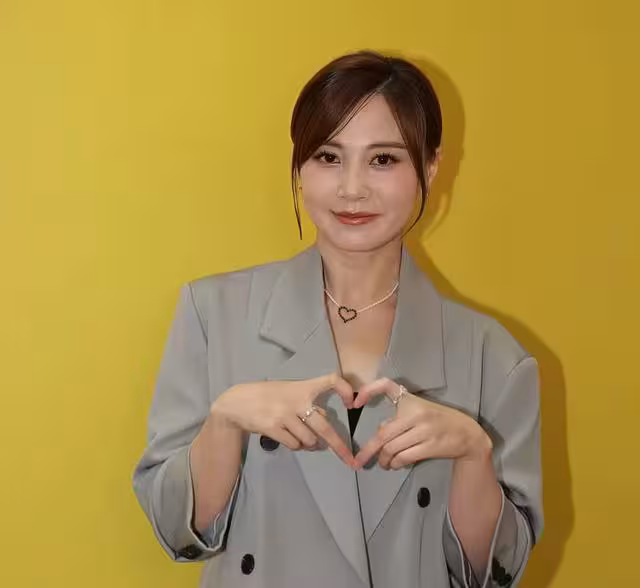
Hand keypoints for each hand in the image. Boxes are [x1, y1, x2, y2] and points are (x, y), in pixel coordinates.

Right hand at [212, 373, 356, 467]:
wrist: (236, 403)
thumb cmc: (267, 395)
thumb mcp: (288, 392)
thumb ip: (307, 403)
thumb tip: (325, 420)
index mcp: (302, 387)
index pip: (330, 380)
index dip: (345, 389)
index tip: (352, 403)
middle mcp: (296, 400)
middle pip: (324, 426)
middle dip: (339, 445)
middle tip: (350, 459)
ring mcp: (284, 415)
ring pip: (309, 440)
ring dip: (311, 444)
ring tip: (306, 440)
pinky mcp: (273, 428)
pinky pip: (294, 444)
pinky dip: (296, 446)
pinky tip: (291, 440)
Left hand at [353, 378, 491, 469]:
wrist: (467, 433)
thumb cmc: (438, 420)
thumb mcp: (418, 410)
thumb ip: (399, 419)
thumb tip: (380, 434)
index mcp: (410, 399)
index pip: (386, 385)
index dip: (368, 391)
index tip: (355, 403)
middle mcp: (415, 413)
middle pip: (383, 434)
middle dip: (368, 450)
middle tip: (358, 461)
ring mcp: (423, 431)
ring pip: (392, 449)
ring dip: (383, 460)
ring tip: (383, 463)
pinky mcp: (430, 447)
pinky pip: (404, 458)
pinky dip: (395, 464)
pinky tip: (394, 465)